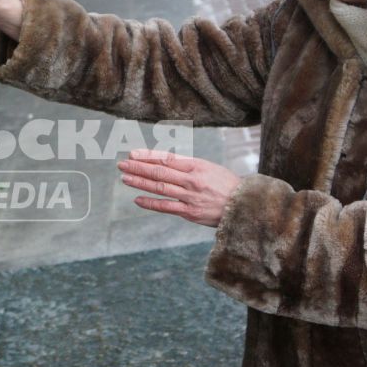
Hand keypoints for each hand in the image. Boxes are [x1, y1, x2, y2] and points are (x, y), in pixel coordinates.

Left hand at [118, 149, 241, 227]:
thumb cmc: (225, 185)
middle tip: (122, 164)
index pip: (167, 158)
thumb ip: (187, 166)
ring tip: (125, 178)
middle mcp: (192, 179)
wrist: (245, 205)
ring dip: (140, 182)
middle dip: (138, 167)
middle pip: (159, 172)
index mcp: (197, 165)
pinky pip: (166, 207)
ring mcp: (190, 196)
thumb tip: (164, 162)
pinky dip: (150, 203)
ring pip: (160, 188)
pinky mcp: (190, 212)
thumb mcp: (208, 168)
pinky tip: (137, 199)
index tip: (132, 154)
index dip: (148, 156)